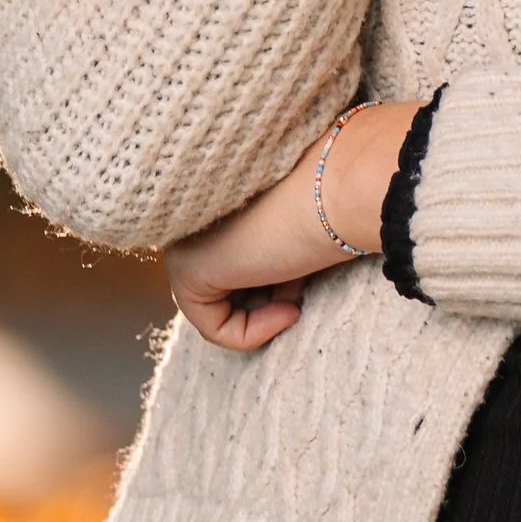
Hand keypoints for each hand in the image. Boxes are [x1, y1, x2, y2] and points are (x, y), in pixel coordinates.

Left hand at [164, 103, 420, 350]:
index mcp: (213, 200)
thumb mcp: (292, 229)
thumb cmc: (329, 200)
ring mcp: (182, 240)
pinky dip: (252, 333)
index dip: (272, 280)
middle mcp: (189, 217)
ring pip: (215, 306)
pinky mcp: (187, 269)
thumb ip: (267, 248)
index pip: (230, 261)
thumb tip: (271, 288)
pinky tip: (288, 310)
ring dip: (262, 313)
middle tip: (300, 287)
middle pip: (222, 283)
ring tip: (297, 293)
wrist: (338, 188)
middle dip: (265, 296)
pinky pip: (212, 326)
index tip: (304, 274)